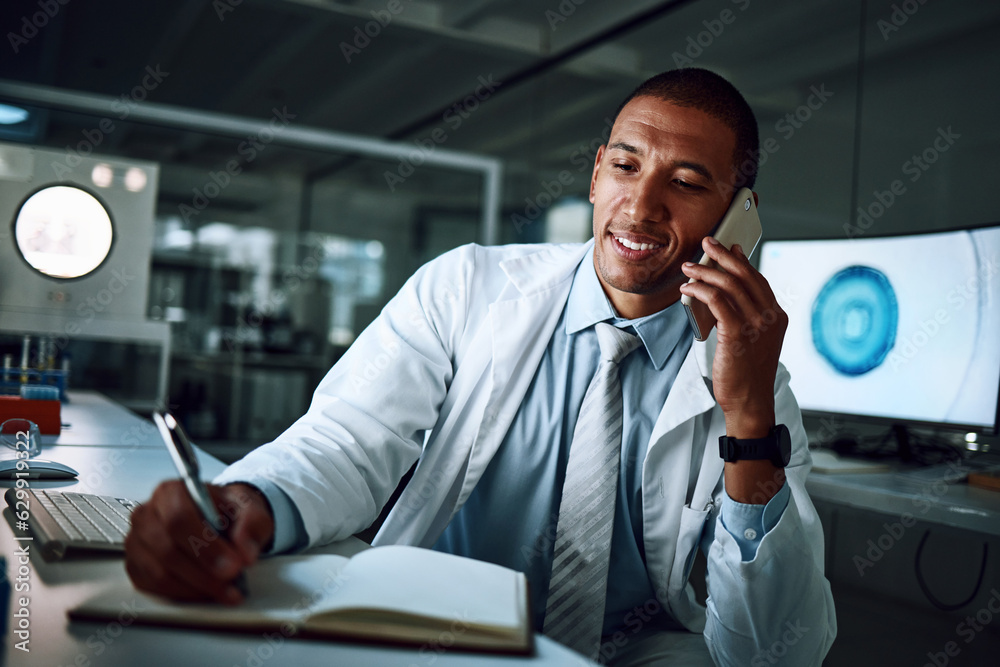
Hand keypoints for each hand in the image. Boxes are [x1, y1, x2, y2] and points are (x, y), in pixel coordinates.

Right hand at [125, 481, 274, 603]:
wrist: (219, 519)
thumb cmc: (227, 511)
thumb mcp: (249, 508)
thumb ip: (252, 523)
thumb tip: (245, 551)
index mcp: (171, 492)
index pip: (179, 518)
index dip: (206, 546)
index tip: (232, 565)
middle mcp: (147, 515)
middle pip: (167, 549)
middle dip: (203, 571)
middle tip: (232, 581)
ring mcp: (137, 542)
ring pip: (159, 572)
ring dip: (196, 587)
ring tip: (225, 590)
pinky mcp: (136, 567)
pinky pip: (154, 587)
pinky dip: (183, 593)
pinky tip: (206, 591)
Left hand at [679, 236, 786, 437]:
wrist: (750, 402)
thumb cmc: (747, 375)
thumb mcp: (753, 341)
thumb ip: (746, 318)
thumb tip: (726, 296)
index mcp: (777, 317)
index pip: (758, 280)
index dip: (742, 262)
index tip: (728, 249)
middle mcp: (770, 317)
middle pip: (745, 276)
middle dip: (724, 255)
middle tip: (707, 243)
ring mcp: (756, 325)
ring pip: (729, 286)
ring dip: (706, 272)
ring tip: (689, 266)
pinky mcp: (737, 334)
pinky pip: (717, 302)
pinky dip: (701, 290)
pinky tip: (688, 288)